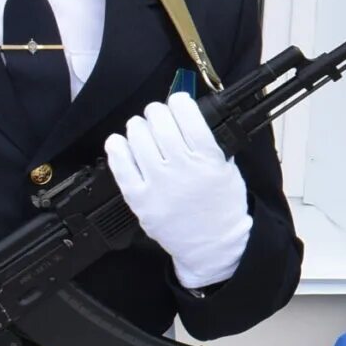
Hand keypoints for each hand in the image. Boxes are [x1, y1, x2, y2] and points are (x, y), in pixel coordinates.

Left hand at [106, 91, 252, 289]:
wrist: (213, 245)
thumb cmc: (222, 208)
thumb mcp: (228, 171)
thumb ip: (211, 147)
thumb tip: (187, 120)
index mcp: (209, 160)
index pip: (189, 118)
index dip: (180, 102)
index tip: (178, 101)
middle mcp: (183, 169)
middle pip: (160, 123)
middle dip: (157, 112)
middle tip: (157, 114)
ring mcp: (159, 184)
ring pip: (138, 139)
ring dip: (137, 126)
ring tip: (140, 128)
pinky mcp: (140, 200)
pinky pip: (121, 166)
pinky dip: (117, 149)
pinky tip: (119, 142)